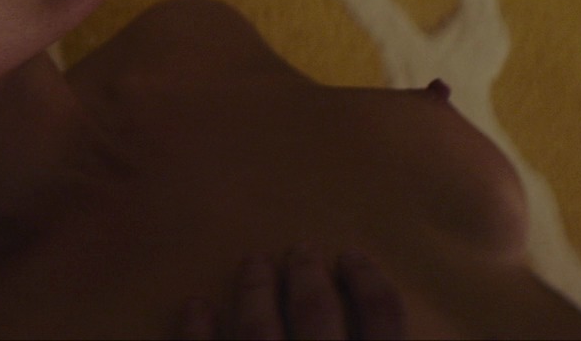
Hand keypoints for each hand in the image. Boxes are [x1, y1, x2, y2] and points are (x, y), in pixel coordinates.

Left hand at [178, 247, 407, 339]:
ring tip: (252, 262)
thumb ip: (379, 337)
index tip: (352, 255)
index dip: (370, 282)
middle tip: (300, 249)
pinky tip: (196, 306)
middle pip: (317, 312)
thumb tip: (378, 323)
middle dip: (307, 275)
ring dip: (255, 290)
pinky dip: (196, 330)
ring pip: (260, 329)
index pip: (384, 318)